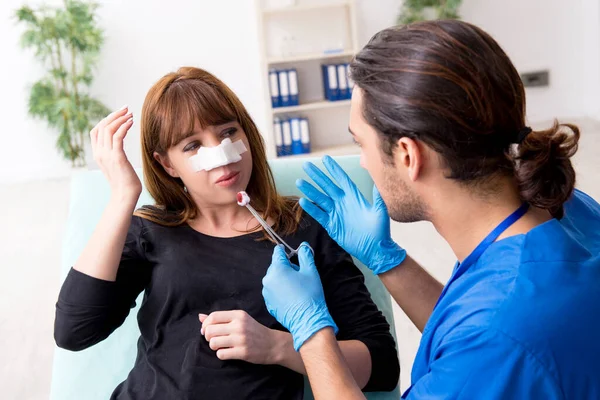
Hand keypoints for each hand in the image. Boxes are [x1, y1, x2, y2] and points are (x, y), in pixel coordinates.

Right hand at [90, 106, 140, 201]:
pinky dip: (124, 126)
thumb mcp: (116, 165)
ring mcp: (107, 155)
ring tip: (130, 114)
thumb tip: (119, 144)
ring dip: (120, 118)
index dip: (106, 120)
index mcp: (97, 154)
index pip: (95, 131)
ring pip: (109, 129)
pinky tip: (131, 122)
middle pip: (102, 127)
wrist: (125, 195)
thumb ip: (114, 153)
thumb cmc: (125, 182)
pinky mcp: (117, 157)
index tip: (119, 114)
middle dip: (114, 115)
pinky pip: (118, 136)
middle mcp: (99, 153)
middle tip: (126, 108)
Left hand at [199, 310, 285, 364]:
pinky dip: (221, 354)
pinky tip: (227, 352)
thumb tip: (200, 316)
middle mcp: (239, 325)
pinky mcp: (243, 352)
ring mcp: (241, 339)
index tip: (206, 330)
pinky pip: (221, 354)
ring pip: (213, 343)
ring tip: (221, 346)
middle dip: (208, 337)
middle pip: (210, 330)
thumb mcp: (240, 320)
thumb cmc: (254, 331)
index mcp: (238, 315)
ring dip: (214, 346)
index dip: (205, 325)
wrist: (273, 344)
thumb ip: (221, 318)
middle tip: (214, 339)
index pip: (213, 317)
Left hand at [262, 243, 337, 350]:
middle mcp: (268, 279)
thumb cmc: (310, 294)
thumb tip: (303, 245)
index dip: (284, 250)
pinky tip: (291, 296)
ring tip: (295, 286)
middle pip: (275, 266)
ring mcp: (266, 292)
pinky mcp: (268, 303)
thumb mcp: (310, 271)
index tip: (289, 252)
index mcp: (277, 269)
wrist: (307, 319)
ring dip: (282, 278)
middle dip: (285, 267)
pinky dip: (280, 290)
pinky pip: (273, 291)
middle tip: (298, 274)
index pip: (278, 253)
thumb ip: (305, 255)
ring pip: (273, 279)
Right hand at [296, 155, 405, 274]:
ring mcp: (336, 214)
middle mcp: (343, 203)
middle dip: (317, 176)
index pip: (341, 179)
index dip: (333, 169)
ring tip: (300, 181)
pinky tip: (303, 201)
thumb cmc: (381, 230)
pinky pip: (319, 215)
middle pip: (327, 186)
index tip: (325, 159)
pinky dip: (311, 208)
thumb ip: (377, 196)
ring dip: (310, 190)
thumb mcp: (380, 211)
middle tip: (306, 165)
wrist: (375, 249)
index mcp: (354, 197)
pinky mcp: (332, 225)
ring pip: (320, 199)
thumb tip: (378, 181)